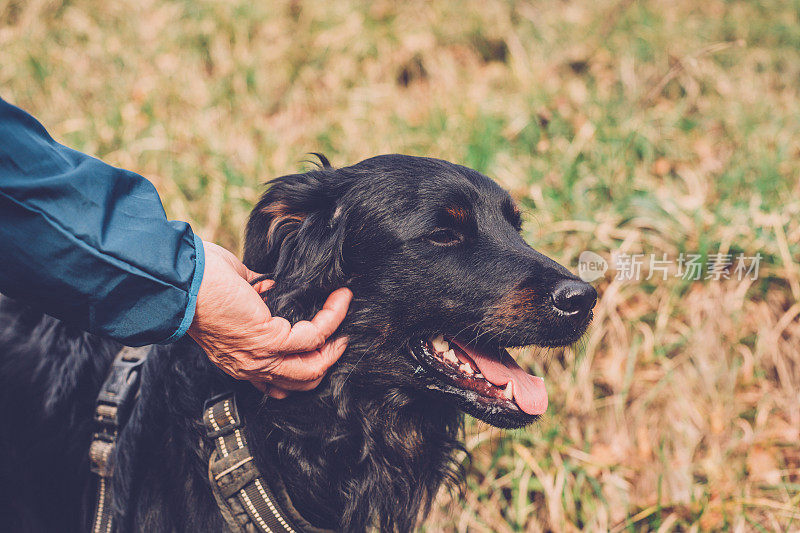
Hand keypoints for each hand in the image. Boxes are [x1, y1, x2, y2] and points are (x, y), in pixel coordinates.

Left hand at [187, 241, 351, 397]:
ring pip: (313, 367)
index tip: (321, 343)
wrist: (182, 281)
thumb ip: (254, 300)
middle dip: (327, 360)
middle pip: (302, 383)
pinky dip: (332, 316)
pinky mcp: (270, 339)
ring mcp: (261, 356)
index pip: (277, 383)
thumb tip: (271, 289)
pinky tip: (338, 299)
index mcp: (239, 360)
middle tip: (339, 336)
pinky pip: (314, 335)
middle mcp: (250, 367)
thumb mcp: (231, 302)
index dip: (304, 367)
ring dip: (335, 341)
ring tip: (342, 312)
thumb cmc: (199, 284)